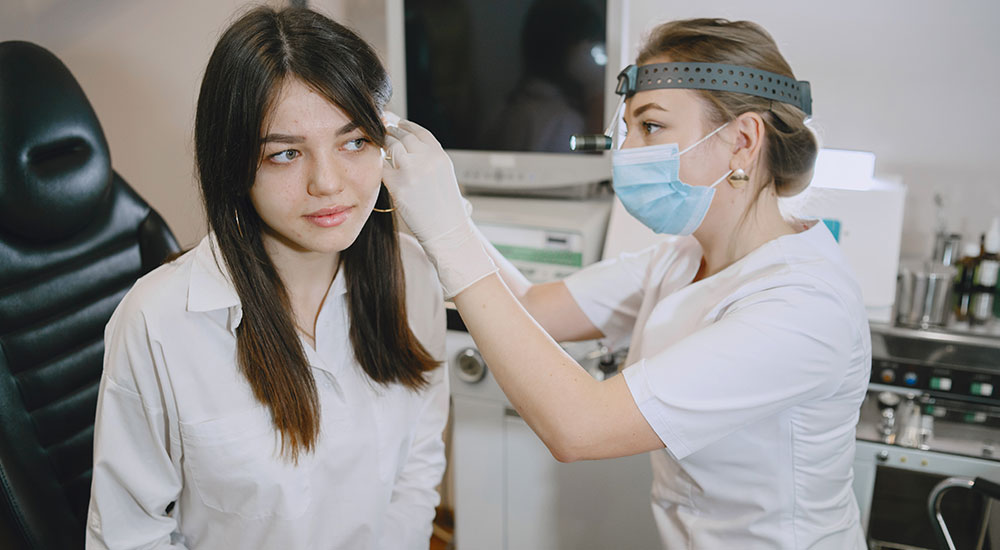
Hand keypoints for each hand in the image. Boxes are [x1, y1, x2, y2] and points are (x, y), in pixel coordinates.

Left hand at [382, 120, 467, 244]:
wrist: (447, 230)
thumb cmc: (446, 208)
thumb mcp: (444, 176)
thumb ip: (429, 160)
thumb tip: (409, 146)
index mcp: (440, 156)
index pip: (419, 132)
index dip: (406, 125)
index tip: (397, 123)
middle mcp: (427, 159)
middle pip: (403, 135)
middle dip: (390, 131)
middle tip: (382, 130)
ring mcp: (412, 171)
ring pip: (391, 146)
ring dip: (383, 144)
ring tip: (378, 144)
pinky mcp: (398, 185)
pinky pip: (382, 166)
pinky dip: (378, 164)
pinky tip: (376, 164)